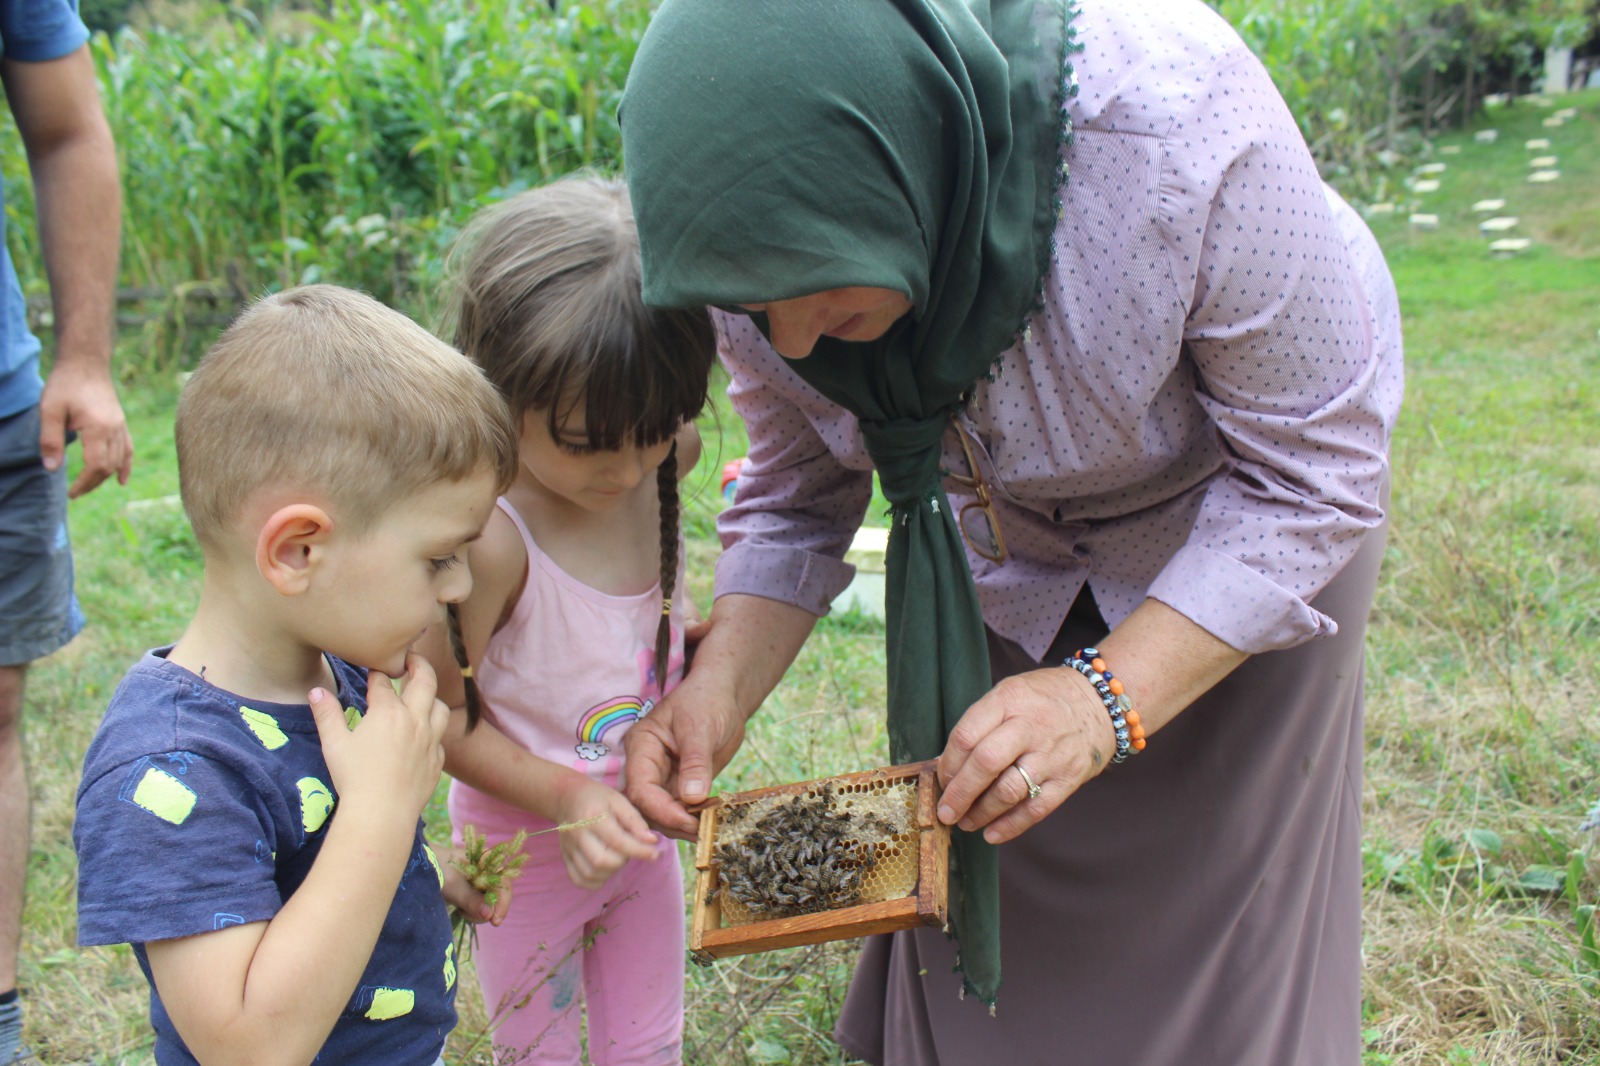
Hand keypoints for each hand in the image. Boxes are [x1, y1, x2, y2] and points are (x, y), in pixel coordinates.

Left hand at [38, 355, 131, 497]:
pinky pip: (128, 450)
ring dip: (104, 477)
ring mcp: (121, 426)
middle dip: (93, 483)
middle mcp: (115, 430)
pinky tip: (121, 480)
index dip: (85, 483)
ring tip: (88, 486)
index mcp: (98, 428)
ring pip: (119, 460)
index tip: (72, 493)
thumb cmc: (65, 383)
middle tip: (75, 492)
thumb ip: (50, 440)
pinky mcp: (121, 423)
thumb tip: (52, 469)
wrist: (86, 362)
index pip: (96, 465)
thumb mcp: (49, 410)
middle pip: (109, 467)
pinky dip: (125, 467)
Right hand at [308, 652, 449, 821]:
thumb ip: (326, 714)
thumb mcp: (334, 743)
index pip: (383, 682)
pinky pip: (440, 739)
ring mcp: (429, 741)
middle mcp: (414, 720)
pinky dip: (434, 731)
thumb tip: (316, 691)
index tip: (374, 669)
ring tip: (423, 696)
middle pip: (424, 681)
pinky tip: (424, 736)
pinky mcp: (436, 761)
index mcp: (388, 712)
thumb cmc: (354, 777)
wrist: (382, 813)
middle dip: (419, 665)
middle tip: (412, 658)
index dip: (376, 674)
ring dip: (432, 698)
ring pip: (440, 708)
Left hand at [441, 848, 512, 926]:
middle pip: (499, 895)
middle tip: (470, 917)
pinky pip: (481, 907)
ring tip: (461, 911)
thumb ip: (472, 900)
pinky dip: (473, 913)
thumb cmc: (435, 871)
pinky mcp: (472, 893)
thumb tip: (489, 915)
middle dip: (489, 910)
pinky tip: (460, 910)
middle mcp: (487, 872)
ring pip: (490, 904)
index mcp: (487, 862)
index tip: (495, 921)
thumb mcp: (453, 886)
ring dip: (478, 913)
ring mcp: (480, 883)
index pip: (503, 883)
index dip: (503, 902)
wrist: (418, 870)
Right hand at [553, 776, 660, 889]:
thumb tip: (651, 841)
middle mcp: (576, 834)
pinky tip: (606, 869)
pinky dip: (595, 881)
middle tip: (629, 849)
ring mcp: (568, 847)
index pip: (617, 840)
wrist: (568, 796)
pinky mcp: (564, 857)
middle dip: (622, 860)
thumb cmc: (598, 798)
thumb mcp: (619, 801)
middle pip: (601, 860)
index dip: (639, 850)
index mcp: (591, 816)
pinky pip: (579, 879)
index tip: (655, 854)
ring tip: (617, 856)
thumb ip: (635, 821)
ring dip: (611, 871)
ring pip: (590, 873)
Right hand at [622, 670, 746, 839]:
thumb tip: (692, 797)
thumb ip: (695, 761)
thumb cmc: (707, 699)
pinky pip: (680, 810)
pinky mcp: (679, 785)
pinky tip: (712, 823)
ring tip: (709, 830)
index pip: (640, 788)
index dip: (661, 809)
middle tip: (702, 832)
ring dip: (683, 826)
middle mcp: (646, 765)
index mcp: (642, 746)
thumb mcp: (701, 726)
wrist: (725, 695)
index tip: (688, 821)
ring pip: (662, 814)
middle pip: (646, 807)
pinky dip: (694, 819)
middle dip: (671, 822)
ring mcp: (662, 777)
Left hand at [935, 667, 1115, 844]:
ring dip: (981, 813)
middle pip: (986, 763)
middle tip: (945, 812)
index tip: (941, 780)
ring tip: (966, 822)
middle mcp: (1031, 726)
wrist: (1101, 703)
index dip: (948, 764)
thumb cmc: (1043, 699)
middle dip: (960, 794)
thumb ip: (980, 724)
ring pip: (1009, 790)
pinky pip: (1036, 808)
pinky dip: (1011, 826)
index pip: (967, 735)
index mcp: (1009, 700)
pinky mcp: (1068, 778)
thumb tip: (946, 765)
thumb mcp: (1010, 693)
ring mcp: (1052, 754)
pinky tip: (991, 834)